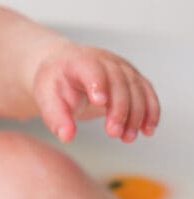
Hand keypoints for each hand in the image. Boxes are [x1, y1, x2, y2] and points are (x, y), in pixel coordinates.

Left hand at [32, 45, 160, 144]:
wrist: (66, 70)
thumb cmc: (56, 84)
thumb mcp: (47, 99)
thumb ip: (56, 118)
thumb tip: (67, 137)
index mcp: (78, 61)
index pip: (91, 68)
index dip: (97, 83)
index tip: (99, 102)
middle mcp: (103, 59)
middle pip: (118, 81)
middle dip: (119, 109)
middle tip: (113, 133)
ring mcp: (120, 67)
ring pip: (136, 87)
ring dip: (136, 115)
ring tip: (127, 138)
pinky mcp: (132, 77)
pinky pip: (147, 92)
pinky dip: (150, 111)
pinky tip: (147, 130)